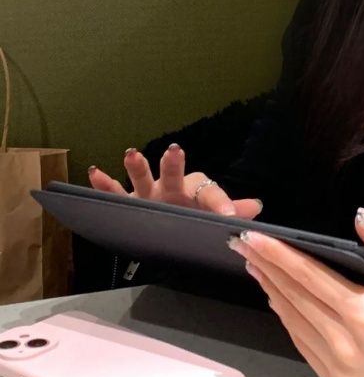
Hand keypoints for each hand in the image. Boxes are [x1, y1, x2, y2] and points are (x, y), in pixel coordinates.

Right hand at [88, 143, 262, 218]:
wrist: (169, 225)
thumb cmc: (192, 214)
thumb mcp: (212, 214)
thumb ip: (232, 209)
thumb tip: (256, 206)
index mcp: (194, 190)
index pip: (210, 193)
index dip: (221, 203)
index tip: (228, 216)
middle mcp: (170, 187)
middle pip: (174, 173)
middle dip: (174, 164)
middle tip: (175, 151)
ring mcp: (148, 194)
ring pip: (142, 178)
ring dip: (137, 167)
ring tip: (131, 153)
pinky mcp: (130, 204)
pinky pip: (115, 193)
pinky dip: (104, 184)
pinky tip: (95, 172)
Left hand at [229, 208, 363, 376]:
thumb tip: (359, 214)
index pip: (309, 277)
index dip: (278, 255)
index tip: (254, 238)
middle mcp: (347, 346)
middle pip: (295, 299)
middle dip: (266, 269)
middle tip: (243, 245)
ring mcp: (340, 369)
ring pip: (294, 324)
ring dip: (272, 292)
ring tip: (255, 265)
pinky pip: (304, 345)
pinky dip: (288, 319)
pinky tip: (278, 297)